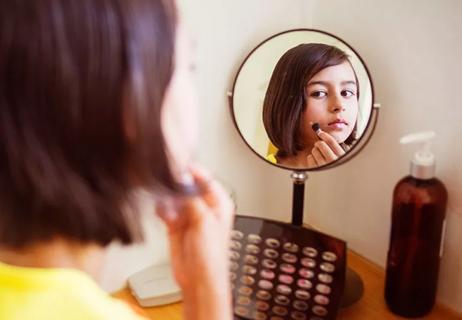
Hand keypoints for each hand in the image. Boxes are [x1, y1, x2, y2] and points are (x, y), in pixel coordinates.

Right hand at [156, 167, 233, 319]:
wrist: (198, 280)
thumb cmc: (211, 256)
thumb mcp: (204, 222)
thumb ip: (192, 197)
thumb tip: (182, 177)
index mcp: (219, 202)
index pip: (205, 177)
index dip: (191, 170)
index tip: (177, 164)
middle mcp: (205, 206)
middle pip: (188, 185)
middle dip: (176, 183)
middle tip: (165, 181)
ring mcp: (189, 214)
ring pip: (174, 195)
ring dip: (167, 197)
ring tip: (165, 202)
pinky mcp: (176, 223)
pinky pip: (166, 208)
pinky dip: (163, 209)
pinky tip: (164, 214)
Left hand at [307, 130, 344, 167]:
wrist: (336, 181)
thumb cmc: (338, 167)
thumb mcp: (341, 156)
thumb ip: (335, 147)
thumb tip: (323, 134)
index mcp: (341, 156)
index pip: (331, 141)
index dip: (324, 135)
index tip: (320, 133)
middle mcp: (332, 161)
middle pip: (321, 144)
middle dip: (319, 143)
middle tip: (320, 146)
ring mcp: (323, 166)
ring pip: (314, 150)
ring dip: (315, 151)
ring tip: (320, 156)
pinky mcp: (316, 169)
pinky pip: (310, 157)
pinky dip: (311, 157)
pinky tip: (316, 161)